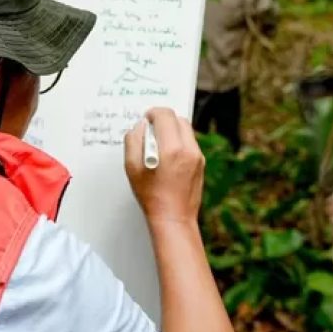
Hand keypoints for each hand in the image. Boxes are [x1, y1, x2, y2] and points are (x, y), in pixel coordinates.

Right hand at [124, 107, 205, 225]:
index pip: (165, 115)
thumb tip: (140, 126)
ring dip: (172, 131)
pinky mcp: (201, 163)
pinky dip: (179, 142)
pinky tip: (169, 158)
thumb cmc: (151, 196)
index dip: (153, 113)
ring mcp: (197, 156)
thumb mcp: (132, 168)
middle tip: (151, 132)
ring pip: (186, 130)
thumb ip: (133, 141)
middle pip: (178, 119)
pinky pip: (190, 143)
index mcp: (170, 148)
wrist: (174, 218)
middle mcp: (188, 149)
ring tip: (159, 146)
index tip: (146, 120)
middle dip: (164, 120)